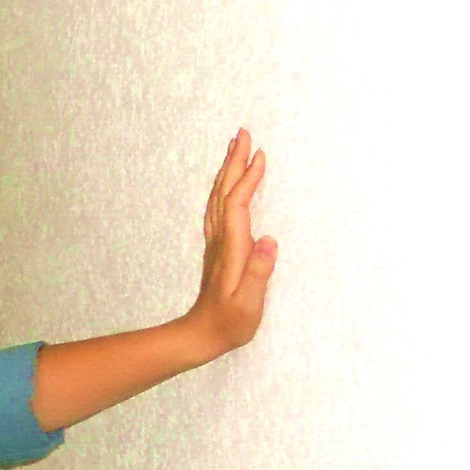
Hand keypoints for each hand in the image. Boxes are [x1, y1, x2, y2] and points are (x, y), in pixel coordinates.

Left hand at [188, 129, 278, 357]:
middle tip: (243, 133)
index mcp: (231, 249)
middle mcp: (220, 241)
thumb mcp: (248, 304)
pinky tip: (228, 184)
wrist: (200, 336)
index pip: (238, 205)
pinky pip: (218, 209)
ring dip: (226, 171)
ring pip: (218, 198)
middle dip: (233, 162)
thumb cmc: (229, 324)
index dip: (248, 179)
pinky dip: (224, 189)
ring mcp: (216, 244)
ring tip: (236, 148)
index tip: (260, 155)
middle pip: (223, 193)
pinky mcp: (217, 249)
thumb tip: (269, 240)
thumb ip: (258, 273)